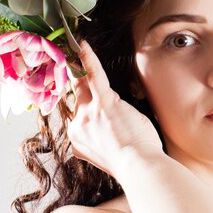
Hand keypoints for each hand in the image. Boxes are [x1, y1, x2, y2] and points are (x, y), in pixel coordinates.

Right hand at [66, 40, 162, 178]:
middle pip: (80, 98)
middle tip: (73, 63)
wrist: (139, 168)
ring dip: (81, 69)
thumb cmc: (132, 163)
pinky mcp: (105, 103)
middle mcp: (78, 126)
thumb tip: (97, 138)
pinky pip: (93, 76)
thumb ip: (97, 144)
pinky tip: (82, 44)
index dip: (87, 105)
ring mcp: (89, 114)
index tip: (87, 96)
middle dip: (84, 87)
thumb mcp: (107, 156)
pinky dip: (88, 59)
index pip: (78, 114)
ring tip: (75, 50)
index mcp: (78, 140)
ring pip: (85, 86)